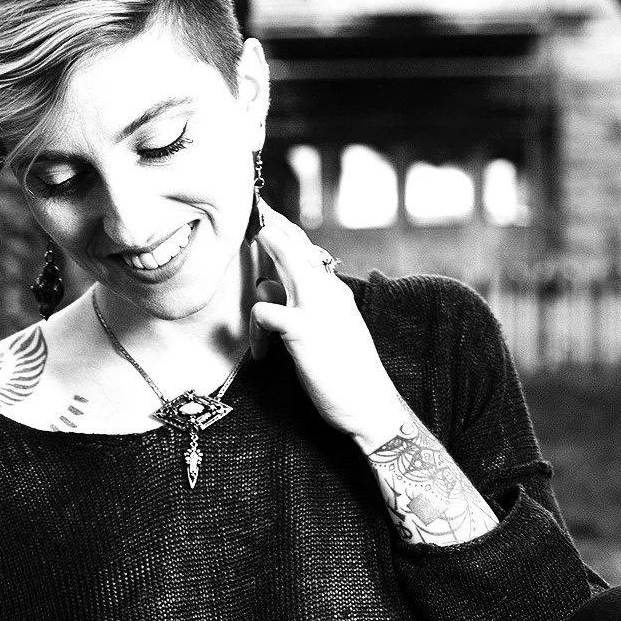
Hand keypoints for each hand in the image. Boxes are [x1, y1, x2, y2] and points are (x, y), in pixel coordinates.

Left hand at [249, 204, 404, 447]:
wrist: (369, 405)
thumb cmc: (347, 375)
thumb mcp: (328, 332)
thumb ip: (302, 308)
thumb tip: (266, 289)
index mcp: (335, 292)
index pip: (308, 252)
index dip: (285, 233)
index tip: (267, 220)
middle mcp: (328, 291)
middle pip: (295, 244)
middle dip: (270, 226)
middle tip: (253, 215)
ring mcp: (316, 307)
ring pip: (284, 260)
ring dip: (265, 259)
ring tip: (251, 263)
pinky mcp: (302, 330)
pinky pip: (264, 310)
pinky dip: (256, 331)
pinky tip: (261, 354)